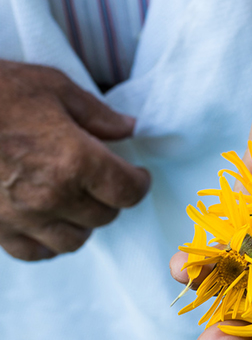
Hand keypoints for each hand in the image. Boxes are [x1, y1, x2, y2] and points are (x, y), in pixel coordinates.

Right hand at [0, 60, 150, 260]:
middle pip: (105, 216)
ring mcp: (22, 217)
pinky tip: (48, 223)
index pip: (128, 191)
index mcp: (75, 160)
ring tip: (78, 202)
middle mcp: (53, 196)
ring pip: (74, 240)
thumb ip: (98, 114)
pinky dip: (49, 242)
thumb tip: (129, 127)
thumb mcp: (52, 87)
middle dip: (112, 199)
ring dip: (84, 223)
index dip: (140, 184)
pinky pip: (34, 252)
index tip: (138, 176)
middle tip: (105, 182)